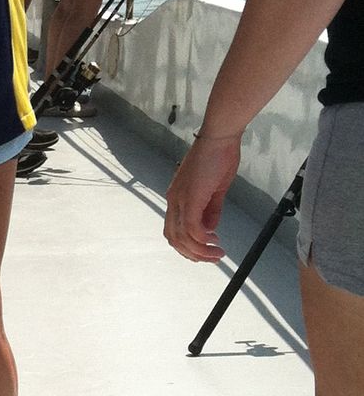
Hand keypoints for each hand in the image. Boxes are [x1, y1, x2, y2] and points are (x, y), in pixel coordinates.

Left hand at [163, 132, 238, 261]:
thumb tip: (210, 228)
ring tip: (217, 254)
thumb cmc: (219, 157)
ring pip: (182, 237)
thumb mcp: (216, 189)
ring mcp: (180, 199)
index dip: (186, 245)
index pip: (174, 229)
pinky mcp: (190, 198)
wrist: (220, 137)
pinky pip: (191, 228)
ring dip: (200, 251)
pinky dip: (202, 240)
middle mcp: (174, 200)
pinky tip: (214, 242)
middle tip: (211, 258)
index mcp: (178, 198)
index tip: (204, 251)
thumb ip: (212, 210)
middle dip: (192, 253)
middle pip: (174, 238)